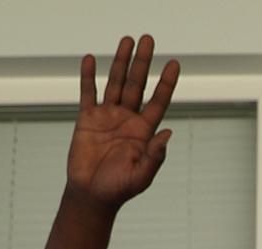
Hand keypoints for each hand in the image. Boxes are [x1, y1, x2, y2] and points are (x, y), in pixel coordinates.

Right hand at [68, 34, 178, 209]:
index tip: (174, 64)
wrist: (91, 196)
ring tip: (127, 40)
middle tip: (148, 40)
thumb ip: (155, 156)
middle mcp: (128, 119)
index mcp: (144, 131)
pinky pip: (88, 93)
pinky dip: (89, 77)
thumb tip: (168, 132)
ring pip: (116, 83)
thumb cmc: (118, 189)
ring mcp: (108, 116)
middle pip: (137, 84)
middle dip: (143, 62)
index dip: (166, 83)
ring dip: (121, 62)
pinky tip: (91, 60)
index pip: (158, 101)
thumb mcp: (141, 176)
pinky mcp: (88, 119)